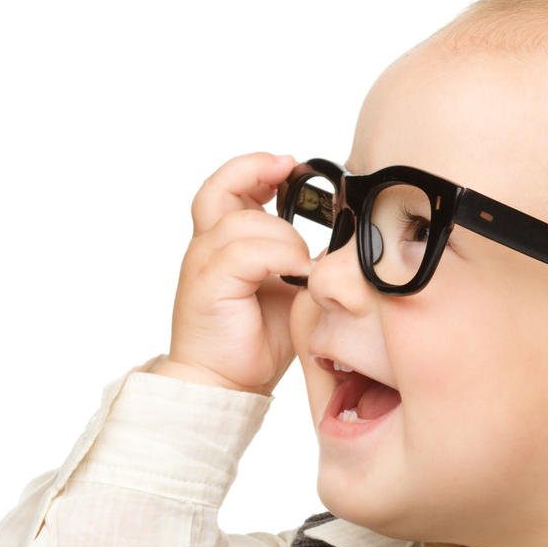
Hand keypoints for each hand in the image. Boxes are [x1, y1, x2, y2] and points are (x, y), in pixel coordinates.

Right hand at [155, 152, 311, 394]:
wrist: (225, 382)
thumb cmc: (256, 338)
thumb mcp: (292, 289)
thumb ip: (306, 260)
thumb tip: (344, 241)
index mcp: (225, 243)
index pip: (229, 187)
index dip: (255, 167)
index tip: (288, 164)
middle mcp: (207, 247)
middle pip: (219, 187)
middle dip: (256, 170)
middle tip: (290, 169)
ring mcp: (203, 264)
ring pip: (244, 221)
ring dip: (284, 235)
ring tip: (303, 263)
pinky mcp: (206, 285)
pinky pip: (245, 252)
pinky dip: (278, 256)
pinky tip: (297, 272)